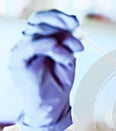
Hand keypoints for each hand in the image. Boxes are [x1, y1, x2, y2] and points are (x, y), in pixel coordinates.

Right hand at [9, 9, 83, 130]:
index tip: (76, 22)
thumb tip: (75, 30)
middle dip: (60, 22)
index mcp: (40, 41)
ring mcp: (23, 51)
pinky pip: (29, 46)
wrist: (52, 106)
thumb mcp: (68, 60)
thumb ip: (68, 44)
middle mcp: (29, 43)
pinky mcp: (18, 61)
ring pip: (36, 32)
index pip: (45, 20)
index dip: (60, 18)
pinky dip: (46, 45)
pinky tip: (58, 50)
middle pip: (39, 21)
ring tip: (72, 53)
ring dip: (59, 39)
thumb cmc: (59, 84)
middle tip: (76, 27)